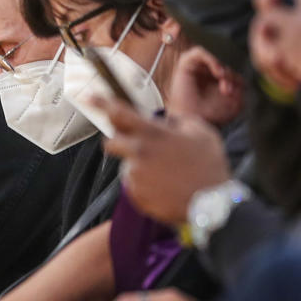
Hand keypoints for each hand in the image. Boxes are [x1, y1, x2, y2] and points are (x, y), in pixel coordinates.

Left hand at [99, 99, 230, 224]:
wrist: (212, 204)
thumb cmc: (209, 165)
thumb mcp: (200, 131)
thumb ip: (176, 121)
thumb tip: (165, 121)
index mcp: (153, 134)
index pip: (120, 113)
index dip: (102, 103)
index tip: (88, 97)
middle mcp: (139, 153)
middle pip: (111, 143)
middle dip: (120, 143)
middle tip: (139, 148)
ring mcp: (136, 175)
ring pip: (126, 165)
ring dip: (139, 166)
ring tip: (166, 173)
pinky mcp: (136, 194)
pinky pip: (134, 185)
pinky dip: (145, 185)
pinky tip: (165, 187)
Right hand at [166, 47, 243, 125]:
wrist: (192, 121)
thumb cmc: (209, 115)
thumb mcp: (234, 105)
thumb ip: (241, 91)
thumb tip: (242, 81)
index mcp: (212, 84)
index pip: (230, 73)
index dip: (236, 81)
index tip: (235, 94)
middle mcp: (202, 76)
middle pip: (223, 66)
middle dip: (230, 77)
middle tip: (228, 91)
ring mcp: (193, 70)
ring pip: (214, 59)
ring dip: (222, 69)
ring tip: (223, 79)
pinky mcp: (184, 65)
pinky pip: (199, 52)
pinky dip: (212, 60)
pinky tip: (218, 73)